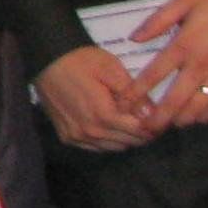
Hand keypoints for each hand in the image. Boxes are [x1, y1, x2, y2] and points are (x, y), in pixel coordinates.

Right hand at [35, 46, 159, 153]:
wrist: (46, 60)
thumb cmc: (81, 60)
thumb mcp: (112, 70)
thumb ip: (133, 94)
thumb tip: (152, 114)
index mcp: (104, 115)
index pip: (139, 131)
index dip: (155, 125)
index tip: (161, 118)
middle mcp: (90, 132)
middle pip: (129, 142)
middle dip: (143, 133)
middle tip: (149, 119)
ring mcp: (77, 137)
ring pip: (114, 147)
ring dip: (126, 138)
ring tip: (131, 121)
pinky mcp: (67, 137)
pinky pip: (96, 147)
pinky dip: (108, 140)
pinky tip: (110, 125)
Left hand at [134, 0, 207, 130]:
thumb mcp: (185, 0)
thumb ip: (158, 20)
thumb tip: (134, 38)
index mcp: (184, 45)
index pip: (153, 75)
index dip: (135, 93)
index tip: (123, 104)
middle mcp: (200, 65)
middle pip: (174, 101)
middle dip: (157, 119)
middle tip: (145, 128)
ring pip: (196, 109)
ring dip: (180, 120)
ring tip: (170, 123)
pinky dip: (205, 116)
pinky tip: (196, 117)